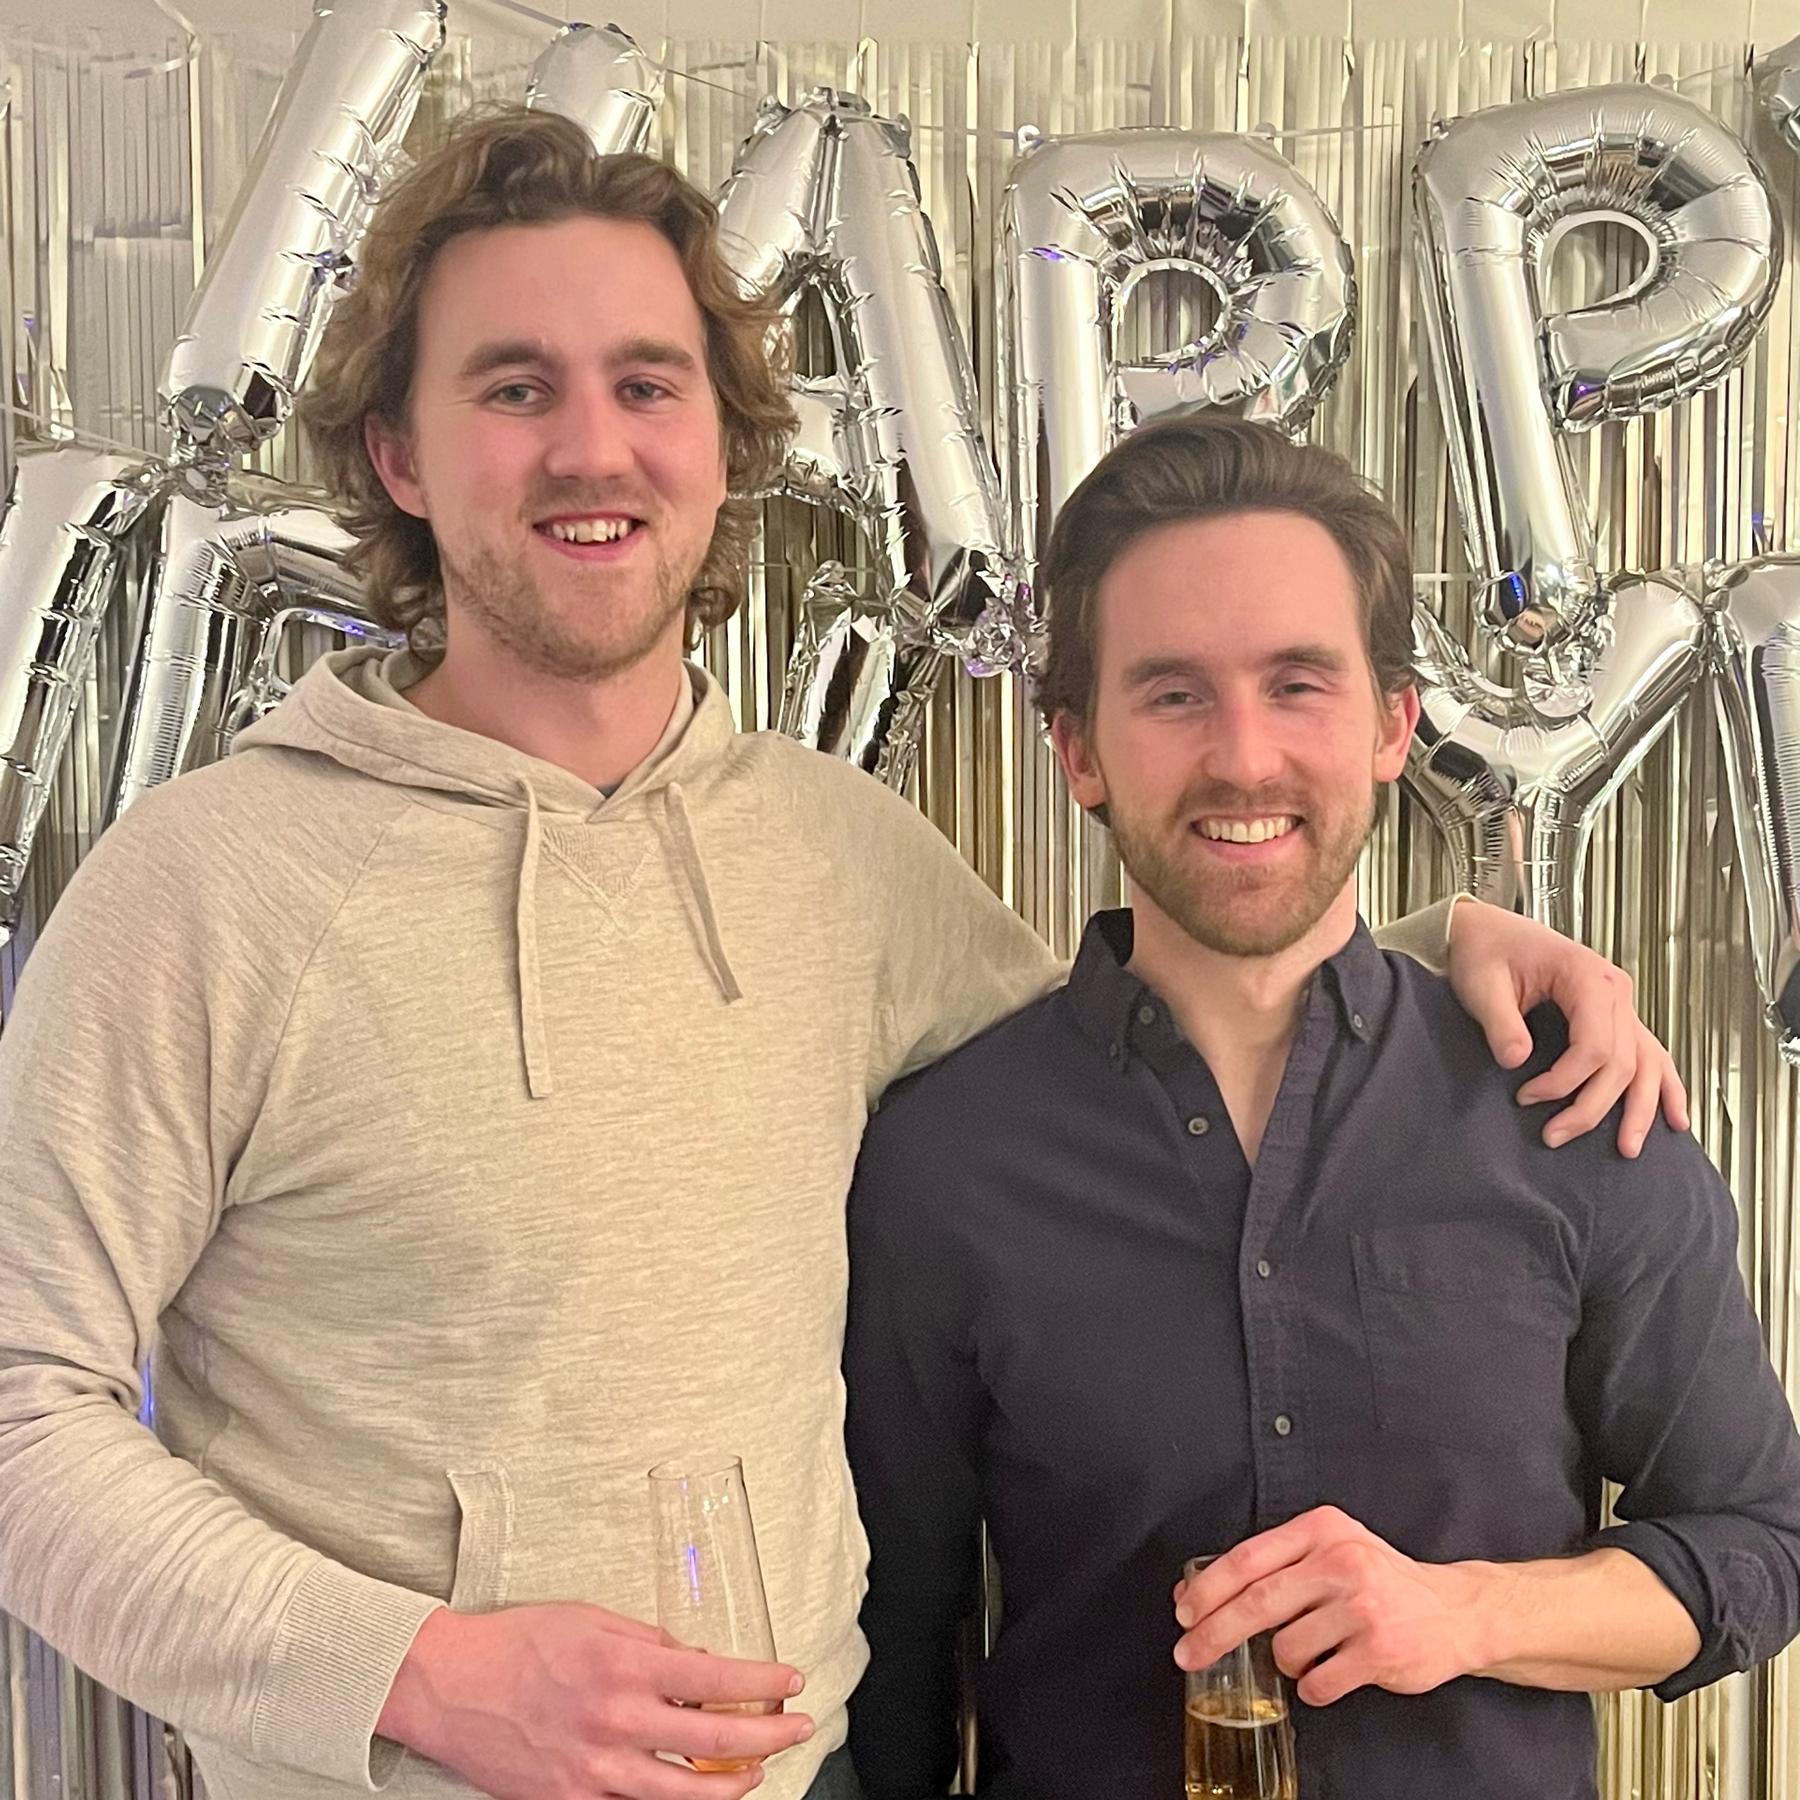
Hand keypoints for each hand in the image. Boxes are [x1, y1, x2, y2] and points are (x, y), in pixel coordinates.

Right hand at [378, 1603, 812, 1799]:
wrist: (448, 1685)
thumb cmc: (518, 1643)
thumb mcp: (592, 1620)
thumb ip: (649, 1642)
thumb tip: (695, 1661)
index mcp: (625, 1666)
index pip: (717, 1677)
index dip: (764, 1681)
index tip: (792, 1679)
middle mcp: (617, 1721)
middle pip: (715, 1740)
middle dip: (769, 1736)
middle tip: (798, 1727)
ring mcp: (595, 1771)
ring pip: (685, 1794)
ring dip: (733, 1785)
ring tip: (758, 1772)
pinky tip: (694, 1795)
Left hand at [1172, 1507, 1490, 1706]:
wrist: (1455, 1610)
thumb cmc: (1381, 1579)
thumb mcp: (1329, 1550)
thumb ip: (1271, 1565)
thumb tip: (1195, 1591)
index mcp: (1321, 1529)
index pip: (1248, 1558)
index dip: (1208, 1589)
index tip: (1183, 1612)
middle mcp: (1341, 1561)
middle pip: (1257, 1602)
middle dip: (1214, 1633)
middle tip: (1188, 1653)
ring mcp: (1361, 1607)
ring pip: (1285, 1648)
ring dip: (1284, 1661)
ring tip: (1309, 1652)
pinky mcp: (1378, 1650)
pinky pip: (1317, 1682)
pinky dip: (1311, 1687)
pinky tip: (1328, 1673)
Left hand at [1444, 898, 1688, 1156]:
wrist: (1484, 931)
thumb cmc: (1483, 950)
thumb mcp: (1482, 984)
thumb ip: (1501, 1023)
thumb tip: (1517, 1062)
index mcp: (1587, 976)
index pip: (1596, 1045)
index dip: (1565, 1081)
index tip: (1527, 1097)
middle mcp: (1614, 990)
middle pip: (1621, 1062)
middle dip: (1590, 1107)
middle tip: (1553, 1136)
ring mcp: (1620, 1004)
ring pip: (1645, 1064)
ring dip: (1639, 1108)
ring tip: (1628, 1149)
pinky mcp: (1614, 1016)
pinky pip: (1650, 1054)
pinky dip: (1665, 1086)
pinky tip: (1675, 1118)